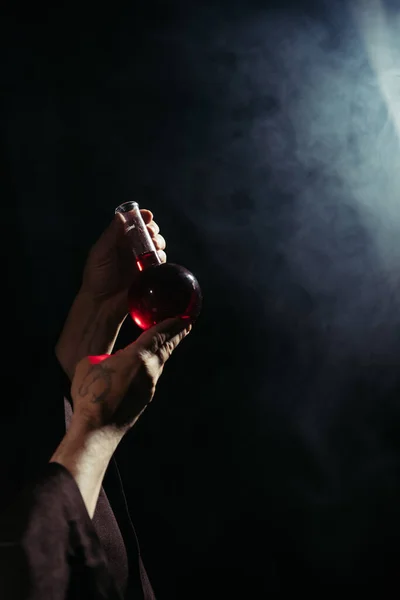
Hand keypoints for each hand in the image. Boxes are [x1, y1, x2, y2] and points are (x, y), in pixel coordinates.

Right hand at [70, 317, 191, 435]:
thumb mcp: (90, 364)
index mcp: (137, 357)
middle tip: (186, 324)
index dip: (172, 324)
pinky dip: (156, 364)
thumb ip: (106, 356)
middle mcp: (149, 370)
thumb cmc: (91, 394)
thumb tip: (110, 361)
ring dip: (167, 349)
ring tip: (171, 340)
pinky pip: (153, 375)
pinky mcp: (146, 397)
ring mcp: (150, 385)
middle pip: (167, 347)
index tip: (184, 316)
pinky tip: (150, 364)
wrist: (97, 429)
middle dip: (177, 334)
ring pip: (161, 362)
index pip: (158, 335)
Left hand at [80, 208, 166, 310]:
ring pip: (157, 246)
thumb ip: (111, 234)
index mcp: (119, 241)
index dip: (142, 218)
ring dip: (158, 242)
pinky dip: (161, 257)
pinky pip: (160, 263)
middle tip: (151, 233)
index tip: (148, 216)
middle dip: (153, 230)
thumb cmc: (97, 276)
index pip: (134, 224)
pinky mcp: (149, 274)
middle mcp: (132, 249)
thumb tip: (122, 214)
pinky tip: (158, 258)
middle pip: (148, 233)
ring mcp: (142, 262)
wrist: (102, 303)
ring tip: (155, 246)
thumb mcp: (101, 252)